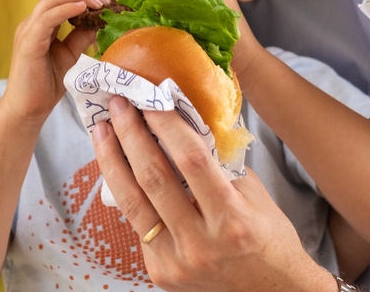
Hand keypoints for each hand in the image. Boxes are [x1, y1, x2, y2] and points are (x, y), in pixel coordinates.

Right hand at [1, 0, 104, 125]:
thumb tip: (101, 21)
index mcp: (40, 25)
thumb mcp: (70, 55)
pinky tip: (82, 8)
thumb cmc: (46, 85)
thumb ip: (81, 37)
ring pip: (50, 1)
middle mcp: (32, 23)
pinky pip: (46, 19)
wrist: (28, 110)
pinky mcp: (28, 43)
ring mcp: (28, 31)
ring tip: (99, 2)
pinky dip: (65, 10)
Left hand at [92, 96, 336, 291]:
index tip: (151, 97)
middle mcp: (201, 244)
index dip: (167, 124)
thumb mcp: (252, 193)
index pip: (191, 161)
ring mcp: (176, 262)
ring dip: (112, 159)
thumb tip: (184, 117)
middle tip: (118, 104)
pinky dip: (123, 189)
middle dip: (131, 135)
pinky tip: (115, 164)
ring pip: (132, 202)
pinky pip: (136, 223)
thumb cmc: (267, 236)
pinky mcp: (159, 272)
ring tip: (102, 129)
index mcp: (232, 219)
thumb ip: (219, 161)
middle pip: (154, 178)